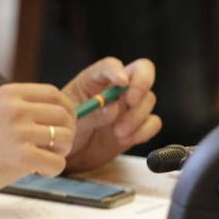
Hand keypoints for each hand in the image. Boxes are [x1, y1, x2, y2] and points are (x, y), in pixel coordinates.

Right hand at [0, 83, 76, 196]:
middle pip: (64, 116)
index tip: (63, 123)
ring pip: (65, 139)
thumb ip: (17, 107)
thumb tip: (51, 116)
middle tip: (54, 147)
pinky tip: (35, 171)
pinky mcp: (23, 157)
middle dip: (66, 133)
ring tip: (42, 159)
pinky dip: (52, 170)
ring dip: (60, 152)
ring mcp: (20, 132)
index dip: (66, 109)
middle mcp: (16, 109)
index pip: (54, 94)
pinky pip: (58, 163)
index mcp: (8, 94)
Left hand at [62, 57, 160, 172]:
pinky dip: (143, 131)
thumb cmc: (65, 129)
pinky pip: (153, 122)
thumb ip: (92, 114)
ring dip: (136, 116)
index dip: (117, 70)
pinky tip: (125, 140)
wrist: (70, 153)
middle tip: (130, 101)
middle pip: (142, 70)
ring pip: (149, 99)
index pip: (109, 66)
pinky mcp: (138, 124)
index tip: (121, 82)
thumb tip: (114, 109)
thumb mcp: (72, 121)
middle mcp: (115, 88)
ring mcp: (129, 106)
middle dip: (141, 84)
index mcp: (93, 80)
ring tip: (117, 133)